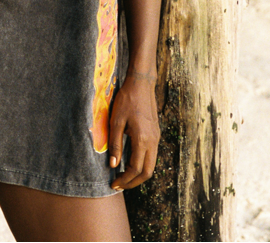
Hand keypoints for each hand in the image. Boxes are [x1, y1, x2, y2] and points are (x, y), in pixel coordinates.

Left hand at [109, 72, 160, 190]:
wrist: (141, 84)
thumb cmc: (126, 100)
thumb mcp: (116, 121)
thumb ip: (115, 144)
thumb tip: (113, 165)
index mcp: (143, 139)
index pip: (136, 169)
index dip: (125, 180)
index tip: (114, 183)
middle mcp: (153, 141)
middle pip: (147, 172)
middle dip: (133, 182)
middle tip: (120, 185)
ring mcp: (156, 138)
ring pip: (151, 165)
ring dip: (139, 174)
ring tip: (124, 176)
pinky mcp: (155, 133)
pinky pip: (151, 155)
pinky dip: (142, 164)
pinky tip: (130, 162)